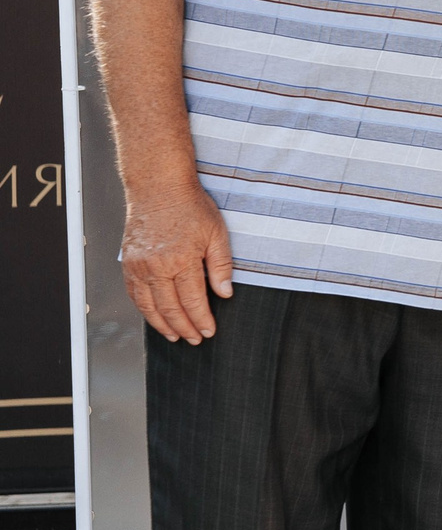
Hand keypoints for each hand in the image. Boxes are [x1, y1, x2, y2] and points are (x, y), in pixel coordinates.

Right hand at [121, 177, 233, 343]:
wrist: (158, 189)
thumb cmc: (190, 207)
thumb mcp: (216, 233)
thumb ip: (221, 266)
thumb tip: (225, 293)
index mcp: (182, 260)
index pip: (193, 301)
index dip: (201, 320)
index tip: (209, 331)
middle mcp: (157, 267)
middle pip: (170, 308)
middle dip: (184, 328)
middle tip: (194, 340)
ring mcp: (139, 266)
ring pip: (148, 306)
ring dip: (162, 325)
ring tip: (175, 336)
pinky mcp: (128, 264)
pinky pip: (134, 294)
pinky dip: (144, 310)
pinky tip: (155, 317)